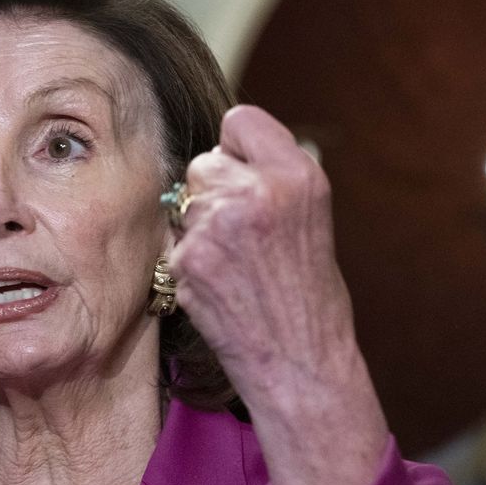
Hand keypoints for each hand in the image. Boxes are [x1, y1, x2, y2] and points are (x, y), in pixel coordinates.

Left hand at [168, 105, 387, 484]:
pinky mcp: (188, 260)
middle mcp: (258, 193)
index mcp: (298, 175)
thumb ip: (271, 180)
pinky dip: (189, 261)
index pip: (240, 122)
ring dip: (198, 226)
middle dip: (214, 191)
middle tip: (241, 235)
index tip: (246, 174)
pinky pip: (175, 242)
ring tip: (234, 265)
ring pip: (185, 202)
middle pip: (205, 162)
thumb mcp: (310, 217)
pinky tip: (220, 286)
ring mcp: (217, 226)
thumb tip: (222, 155)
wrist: (301, 362)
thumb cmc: (310, 295)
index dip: (238, 149)